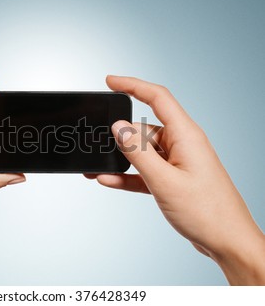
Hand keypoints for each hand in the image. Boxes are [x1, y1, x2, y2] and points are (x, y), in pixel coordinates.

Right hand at [86, 75, 264, 284]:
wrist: (226, 241)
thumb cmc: (206, 211)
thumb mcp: (165, 180)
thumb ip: (139, 153)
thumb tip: (118, 127)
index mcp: (185, 135)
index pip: (157, 98)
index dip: (132, 85)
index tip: (109, 81)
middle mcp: (181, 144)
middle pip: (143, 128)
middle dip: (119, 135)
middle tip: (96, 142)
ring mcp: (176, 162)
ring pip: (142, 151)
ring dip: (120, 158)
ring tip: (96, 166)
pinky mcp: (171, 179)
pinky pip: (144, 170)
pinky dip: (127, 174)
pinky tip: (108, 179)